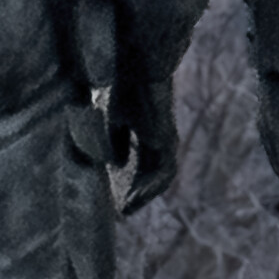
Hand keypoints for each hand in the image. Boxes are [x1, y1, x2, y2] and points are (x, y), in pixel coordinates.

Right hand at [113, 70, 179, 214]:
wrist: (136, 68)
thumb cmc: (122, 88)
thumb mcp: (110, 118)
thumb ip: (112, 141)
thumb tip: (114, 164)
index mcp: (144, 130)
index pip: (137, 162)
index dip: (125, 181)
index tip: (112, 198)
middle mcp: (158, 137)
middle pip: (148, 173)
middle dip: (133, 192)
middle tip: (119, 211)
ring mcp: (166, 139)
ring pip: (157, 177)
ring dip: (142, 194)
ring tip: (125, 210)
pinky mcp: (168, 140)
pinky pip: (164, 172)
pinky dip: (150, 187)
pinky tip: (134, 197)